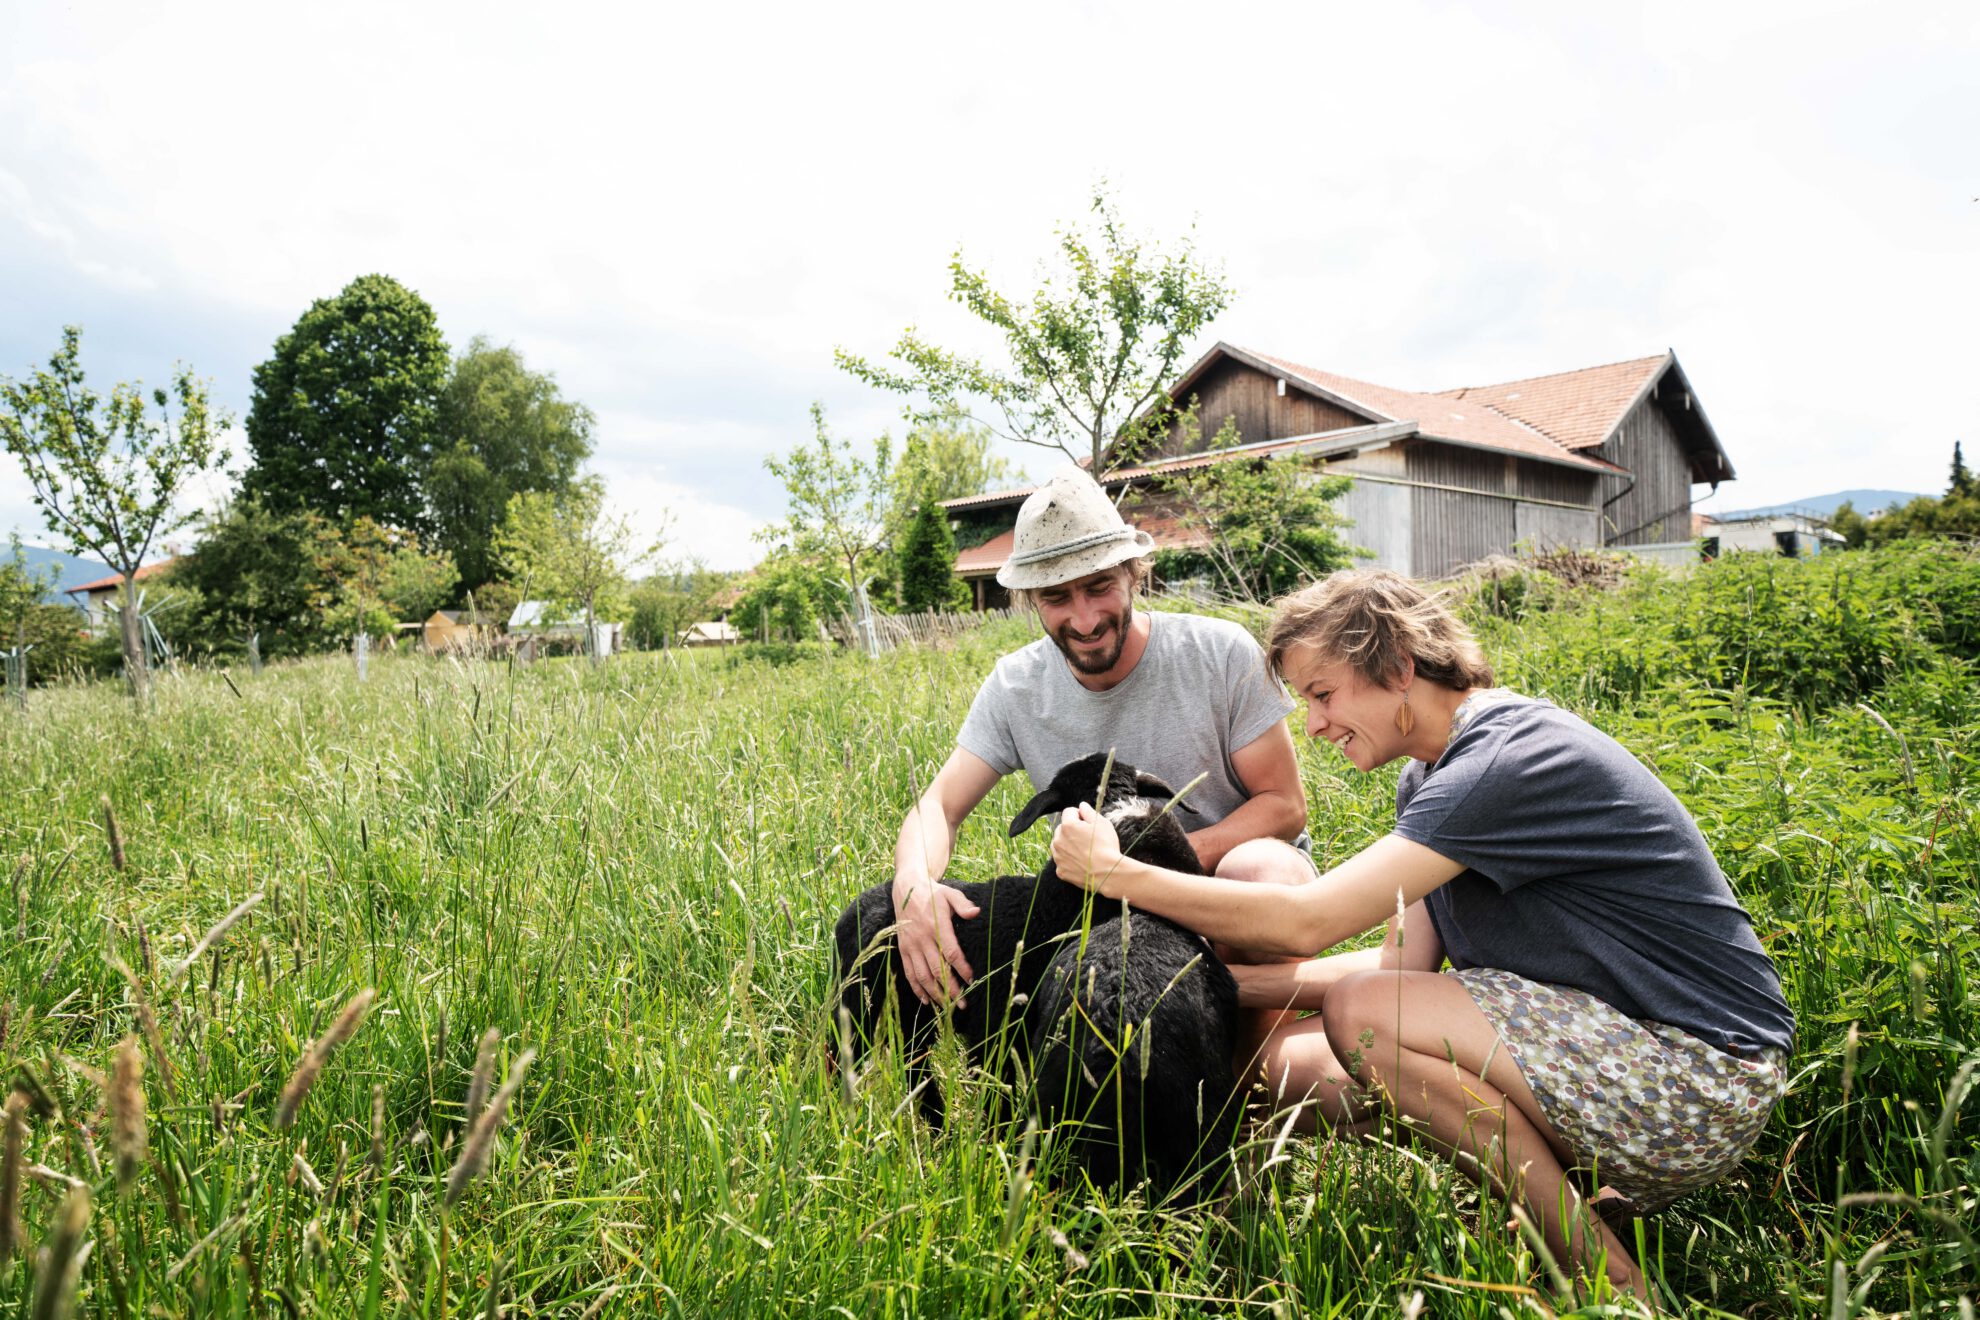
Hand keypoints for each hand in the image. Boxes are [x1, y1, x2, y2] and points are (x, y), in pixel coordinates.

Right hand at [894, 880, 979, 1006]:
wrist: (905, 889)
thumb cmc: (933, 893)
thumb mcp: (950, 893)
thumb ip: (963, 904)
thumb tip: (976, 912)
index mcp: (936, 925)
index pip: (951, 952)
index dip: (962, 969)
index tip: (972, 980)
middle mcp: (922, 938)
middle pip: (938, 969)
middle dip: (951, 989)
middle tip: (963, 1003)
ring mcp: (911, 946)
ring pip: (923, 976)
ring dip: (935, 993)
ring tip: (948, 1007)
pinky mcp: (903, 950)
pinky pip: (909, 973)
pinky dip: (917, 989)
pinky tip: (927, 1001)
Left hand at [1050, 803, 1122, 893]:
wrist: (1107, 873)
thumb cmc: (1106, 846)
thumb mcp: (1102, 823)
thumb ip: (1089, 812)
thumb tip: (1082, 806)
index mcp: (1067, 825)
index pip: (1069, 812)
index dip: (1079, 815)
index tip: (1087, 822)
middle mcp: (1058, 840)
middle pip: (1062, 828)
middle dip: (1072, 830)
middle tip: (1087, 838)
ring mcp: (1058, 857)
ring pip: (1059, 845)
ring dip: (1068, 845)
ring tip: (1084, 851)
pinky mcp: (1060, 871)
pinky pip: (1062, 861)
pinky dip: (1069, 861)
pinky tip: (1081, 862)